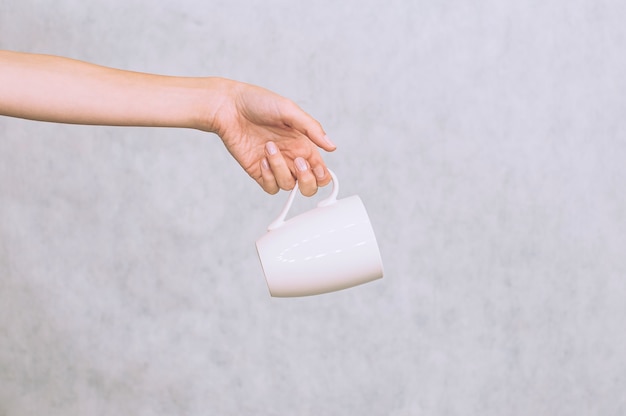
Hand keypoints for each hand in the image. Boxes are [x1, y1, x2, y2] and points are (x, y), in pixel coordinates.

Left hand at [206, 79, 335, 195]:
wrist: (228, 106)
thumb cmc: (258, 102)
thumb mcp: (289, 110)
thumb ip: (311, 129)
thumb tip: (332, 146)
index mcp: (303, 144)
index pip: (321, 170)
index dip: (322, 175)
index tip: (315, 166)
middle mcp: (291, 157)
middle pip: (308, 186)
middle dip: (307, 180)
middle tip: (298, 161)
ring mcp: (275, 166)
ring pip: (289, 186)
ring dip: (280, 168)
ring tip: (268, 146)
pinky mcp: (258, 172)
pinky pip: (271, 187)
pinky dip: (269, 177)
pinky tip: (261, 159)